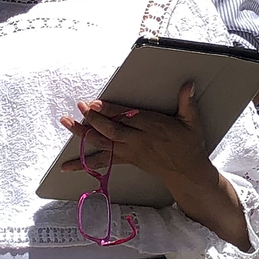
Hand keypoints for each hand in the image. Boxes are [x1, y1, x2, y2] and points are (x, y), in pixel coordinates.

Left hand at [59, 83, 216, 193]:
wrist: (186, 174)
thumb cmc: (189, 146)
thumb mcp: (192, 123)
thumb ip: (187, 103)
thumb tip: (187, 85)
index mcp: (152, 127)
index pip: (126, 117)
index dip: (109, 110)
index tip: (95, 103)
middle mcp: (138, 140)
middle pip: (111, 130)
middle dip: (93, 119)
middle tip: (79, 106)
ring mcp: (129, 151)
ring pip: (102, 143)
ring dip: (82, 133)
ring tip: (66, 122)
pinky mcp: (126, 160)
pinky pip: (102, 161)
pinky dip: (83, 163)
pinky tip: (66, 166)